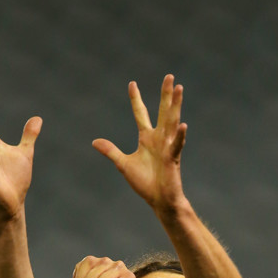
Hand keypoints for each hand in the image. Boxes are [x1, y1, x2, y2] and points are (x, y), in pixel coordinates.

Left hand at [92, 74, 187, 212]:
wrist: (159, 201)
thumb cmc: (145, 184)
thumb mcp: (123, 164)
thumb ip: (111, 151)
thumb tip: (94, 141)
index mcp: (147, 138)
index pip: (140, 114)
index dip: (136, 99)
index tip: (132, 83)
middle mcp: (159, 139)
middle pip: (162, 111)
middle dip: (165, 94)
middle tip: (169, 76)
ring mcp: (167, 147)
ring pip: (172, 122)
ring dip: (175, 105)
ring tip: (179, 89)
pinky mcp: (173, 159)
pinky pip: (176, 145)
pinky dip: (179, 136)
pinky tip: (183, 125)